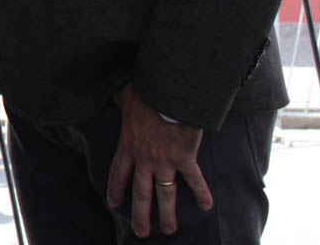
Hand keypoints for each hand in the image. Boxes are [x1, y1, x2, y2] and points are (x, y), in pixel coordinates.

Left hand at [105, 83, 212, 236]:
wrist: (168, 94)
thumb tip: (113, 89)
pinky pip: (194, 180)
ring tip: (168, 230)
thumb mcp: (125, 95)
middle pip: (141, 193)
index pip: (118, 173)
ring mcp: (164, 161)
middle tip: (141, 232)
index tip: (114, 204)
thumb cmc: (145, 92)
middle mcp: (144, 159)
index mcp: (128, 145)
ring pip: (165, 194)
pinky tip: (206, 207)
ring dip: (167, 215)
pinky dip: (201, 193)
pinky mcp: (185, 158)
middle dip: (140, 215)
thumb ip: (120, 98)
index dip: (116, 189)